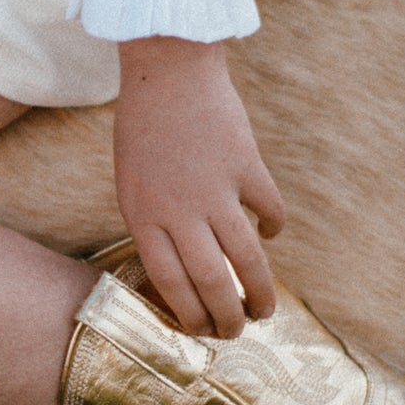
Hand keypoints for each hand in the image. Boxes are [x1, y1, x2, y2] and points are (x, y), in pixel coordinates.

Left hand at [114, 36, 283, 338]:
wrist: (167, 71)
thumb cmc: (143, 128)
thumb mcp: (131, 182)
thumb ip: (154, 223)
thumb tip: (184, 269)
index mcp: (143, 216)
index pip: (170, 284)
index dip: (189, 315)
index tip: (201, 331)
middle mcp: (179, 210)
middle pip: (209, 281)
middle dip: (226, 317)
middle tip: (237, 333)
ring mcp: (215, 189)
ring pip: (245, 258)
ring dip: (259, 291)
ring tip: (266, 311)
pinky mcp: (246, 166)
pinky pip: (268, 210)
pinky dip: (272, 227)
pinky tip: (270, 235)